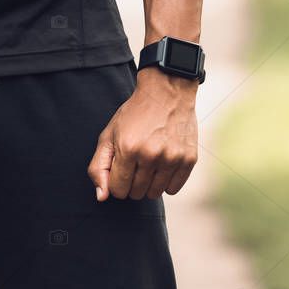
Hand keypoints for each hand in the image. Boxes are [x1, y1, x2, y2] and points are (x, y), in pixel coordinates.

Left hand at [88, 67, 198, 200]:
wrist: (167, 92)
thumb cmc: (134, 114)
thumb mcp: (109, 134)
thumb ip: (99, 167)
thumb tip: (102, 197)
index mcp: (128, 149)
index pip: (117, 190)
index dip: (117, 181)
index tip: (121, 167)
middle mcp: (151, 155)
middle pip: (136, 193)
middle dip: (132, 182)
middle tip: (136, 162)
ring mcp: (172, 158)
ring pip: (155, 194)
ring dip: (149, 183)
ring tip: (149, 162)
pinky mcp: (189, 159)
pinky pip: (173, 189)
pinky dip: (166, 182)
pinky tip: (164, 164)